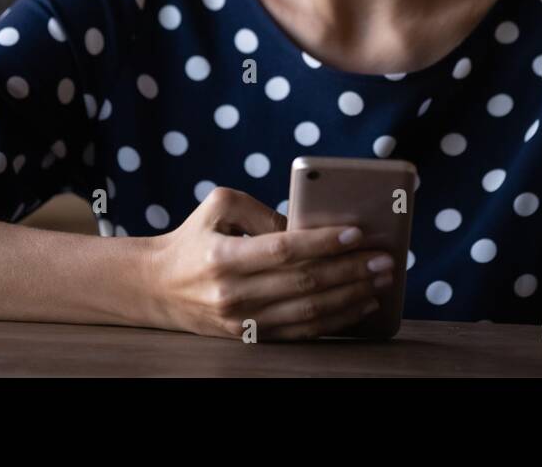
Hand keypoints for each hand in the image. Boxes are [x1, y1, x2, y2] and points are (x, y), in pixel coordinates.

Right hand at [145, 187, 394, 339]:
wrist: (157, 287)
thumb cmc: (195, 237)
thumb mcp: (219, 205)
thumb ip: (261, 210)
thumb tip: (305, 226)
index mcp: (223, 257)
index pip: (284, 250)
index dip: (323, 242)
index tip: (358, 234)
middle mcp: (232, 293)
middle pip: (303, 283)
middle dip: (351, 270)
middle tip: (385, 259)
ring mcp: (241, 321)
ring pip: (308, 311)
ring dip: (351, 297)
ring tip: (380, 281)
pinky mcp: (249, 336)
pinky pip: (301, 332)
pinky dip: (336, 320)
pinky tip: (360, 304)